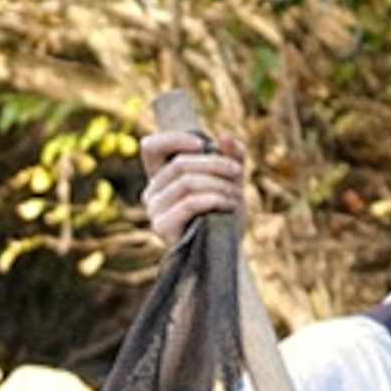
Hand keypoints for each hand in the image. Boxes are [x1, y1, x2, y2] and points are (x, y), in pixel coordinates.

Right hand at [141, 128, 246, 245]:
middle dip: (215, 165)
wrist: (226, 254)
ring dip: (219, 185)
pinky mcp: (162, 227)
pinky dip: (214, 200)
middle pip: (180, 164)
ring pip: (187, 183)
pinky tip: (230, 205)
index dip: (174, 139)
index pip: (152, 147)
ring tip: (237, 196)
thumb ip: (231, 157)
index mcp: (160, 177)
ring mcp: (154, 210)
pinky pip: (189, 203)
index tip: (203, 144)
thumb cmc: (224, 215)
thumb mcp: (230, 181)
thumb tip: (224, 136)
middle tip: (238, 173)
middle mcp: (151, 192)